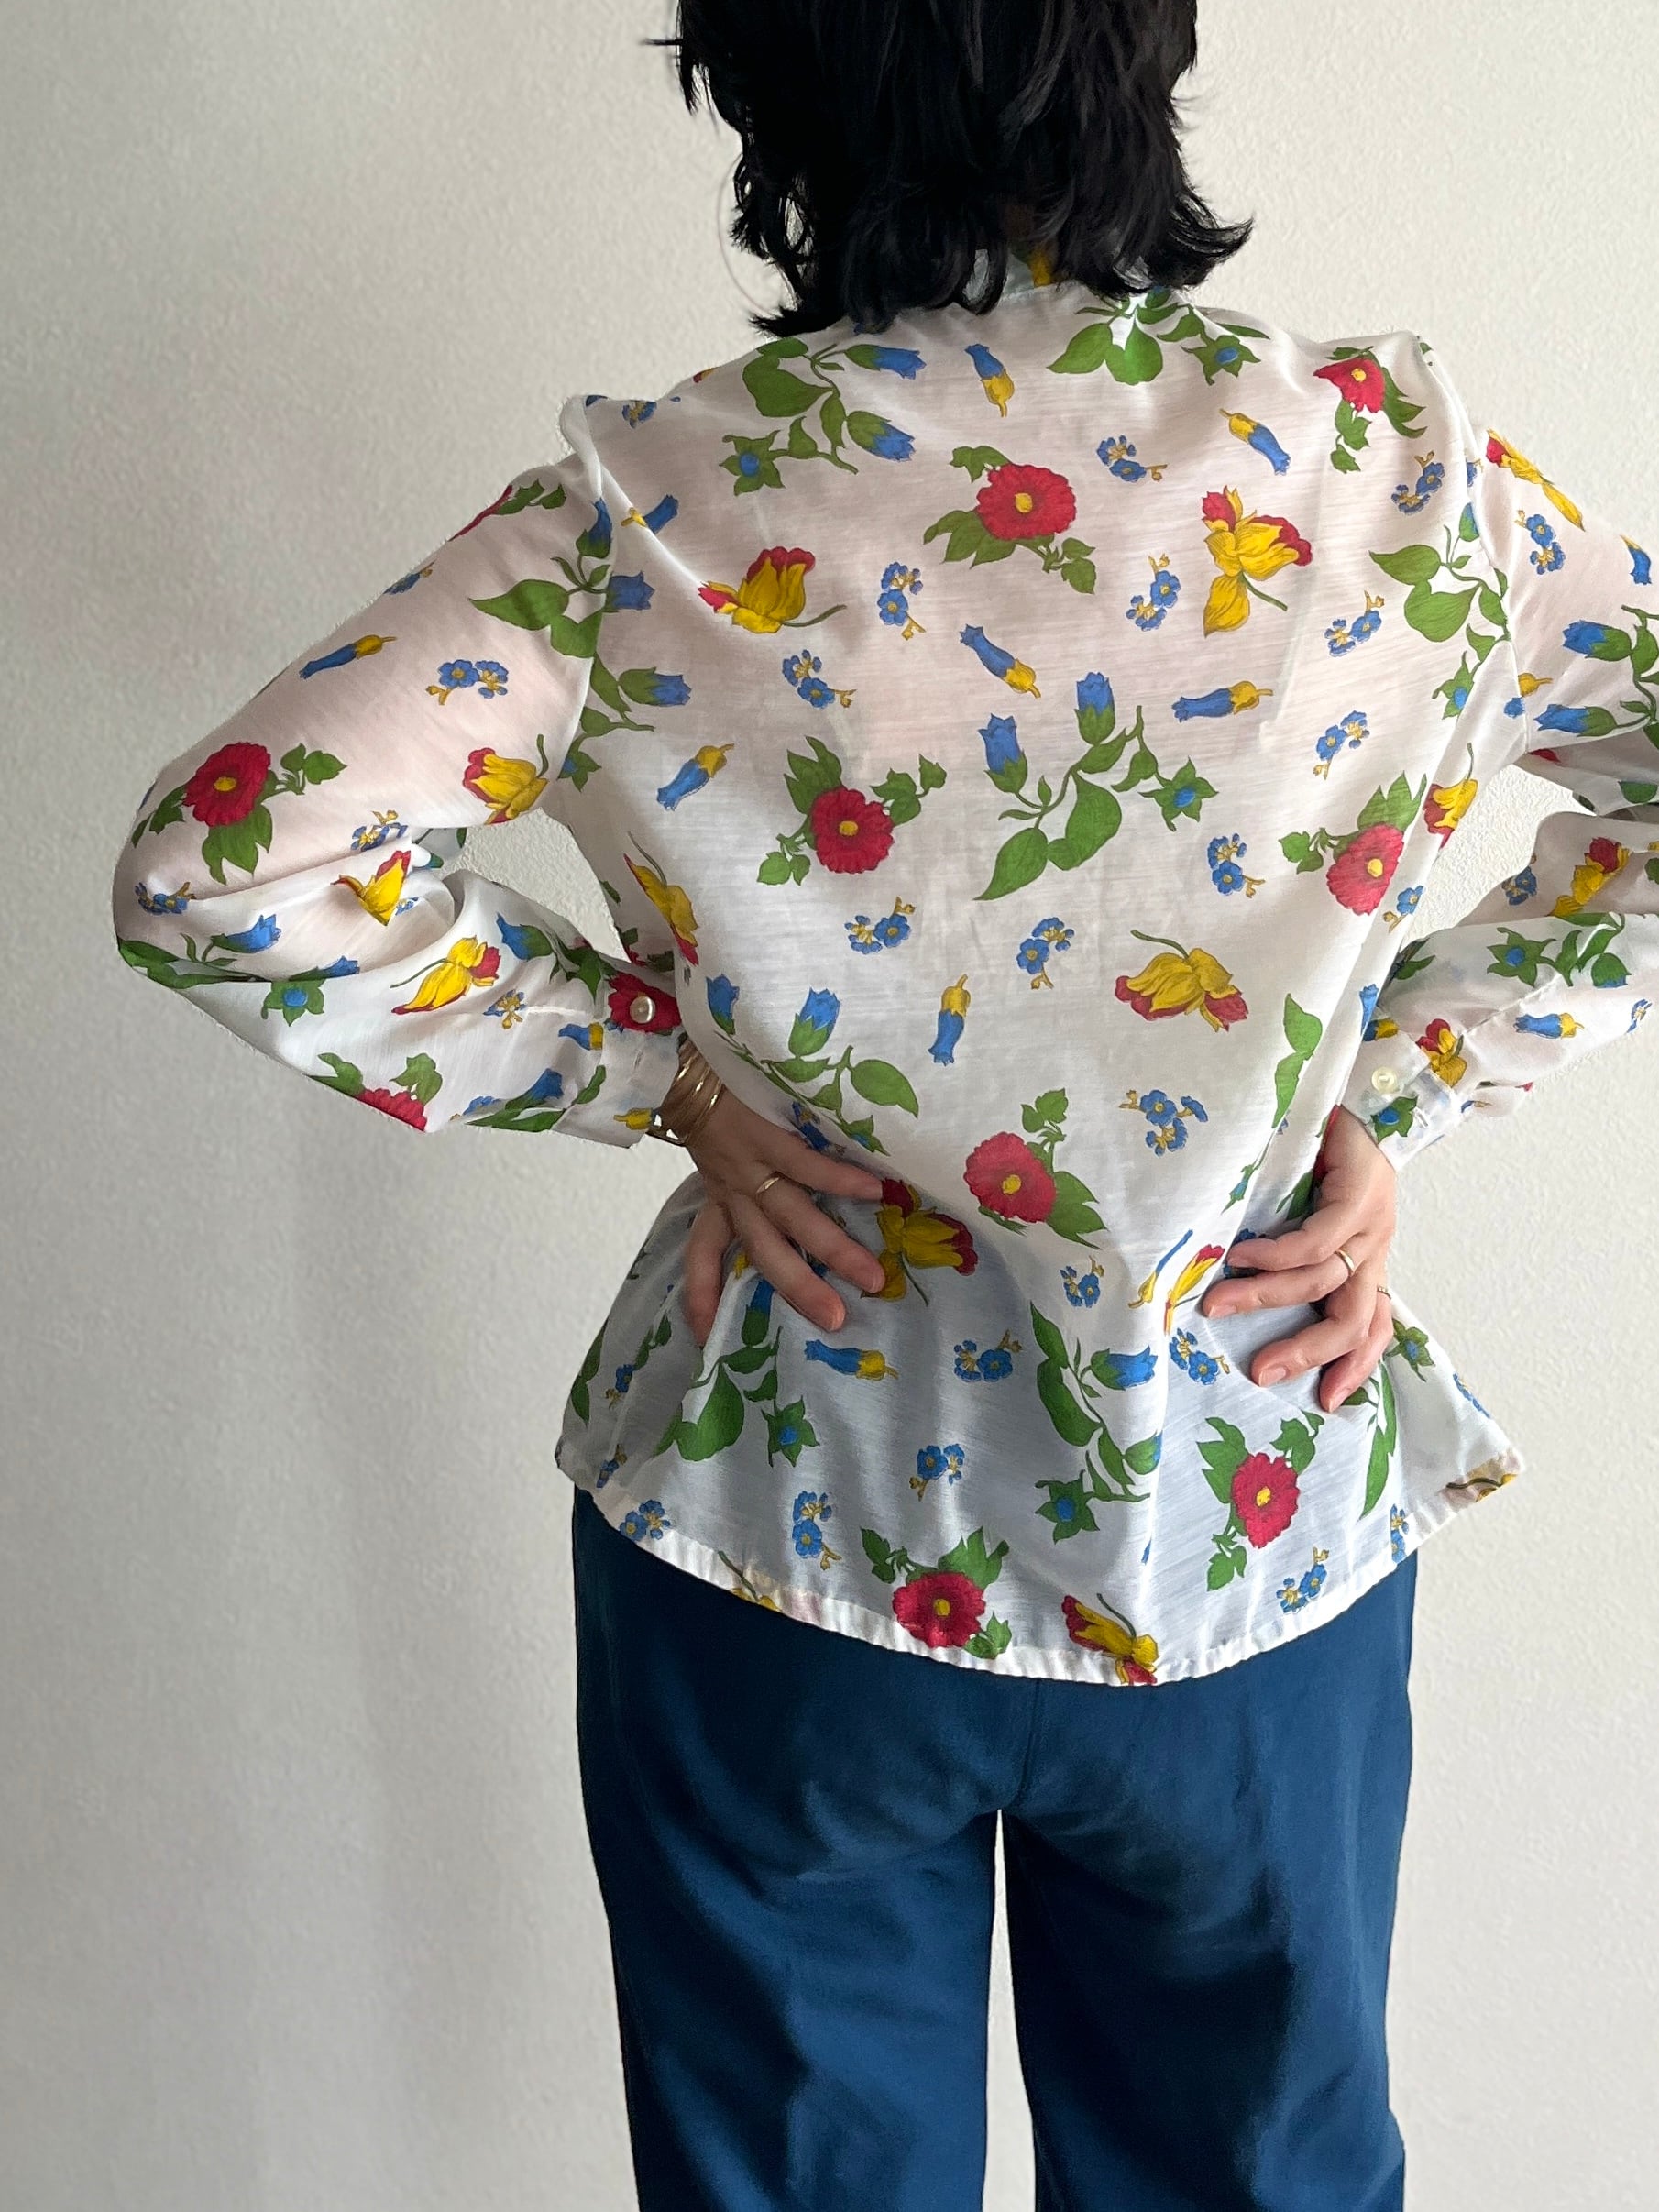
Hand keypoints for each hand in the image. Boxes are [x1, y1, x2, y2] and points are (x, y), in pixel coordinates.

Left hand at [664, 1046, 887, 1342]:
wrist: (681, 1051)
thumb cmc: (709, 1095)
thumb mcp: (713, 1146)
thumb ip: (739, 1172)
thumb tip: (782, 1195)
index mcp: (717, 1193)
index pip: (702, 1254)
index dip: (701, 1295)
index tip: (702, 1336)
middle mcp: (732, 1187)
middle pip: (763, 1250)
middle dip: (799, 1288)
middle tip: (837, 1321)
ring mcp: (748, 1162)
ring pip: (792, 1217)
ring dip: (832, 1248)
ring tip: (872, 1275)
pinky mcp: (764, 1132)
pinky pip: (805, 1165)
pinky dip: (840, 1180)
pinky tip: (876, 1192)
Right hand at [1200, 1105, 1396, 1410]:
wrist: (1357, 1089)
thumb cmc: (1323, 1153)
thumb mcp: (1313, 1215)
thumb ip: (1295, 1254)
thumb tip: (1235, 1288)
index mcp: (1367, 1261)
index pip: (1373, 1326)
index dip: (1354, 1367)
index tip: (1325, 1404)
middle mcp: (1375, 1249)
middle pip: (1352, 1321)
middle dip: (1306, 1353)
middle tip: (1260, 1372)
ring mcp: (1372, 1223)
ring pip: (1324, 1284)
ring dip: (1266, 1300)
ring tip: (1218, 1305)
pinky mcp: (1360, 1195)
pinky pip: (1316, 1241)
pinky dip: (1275, 1256)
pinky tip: (1242, 1257)